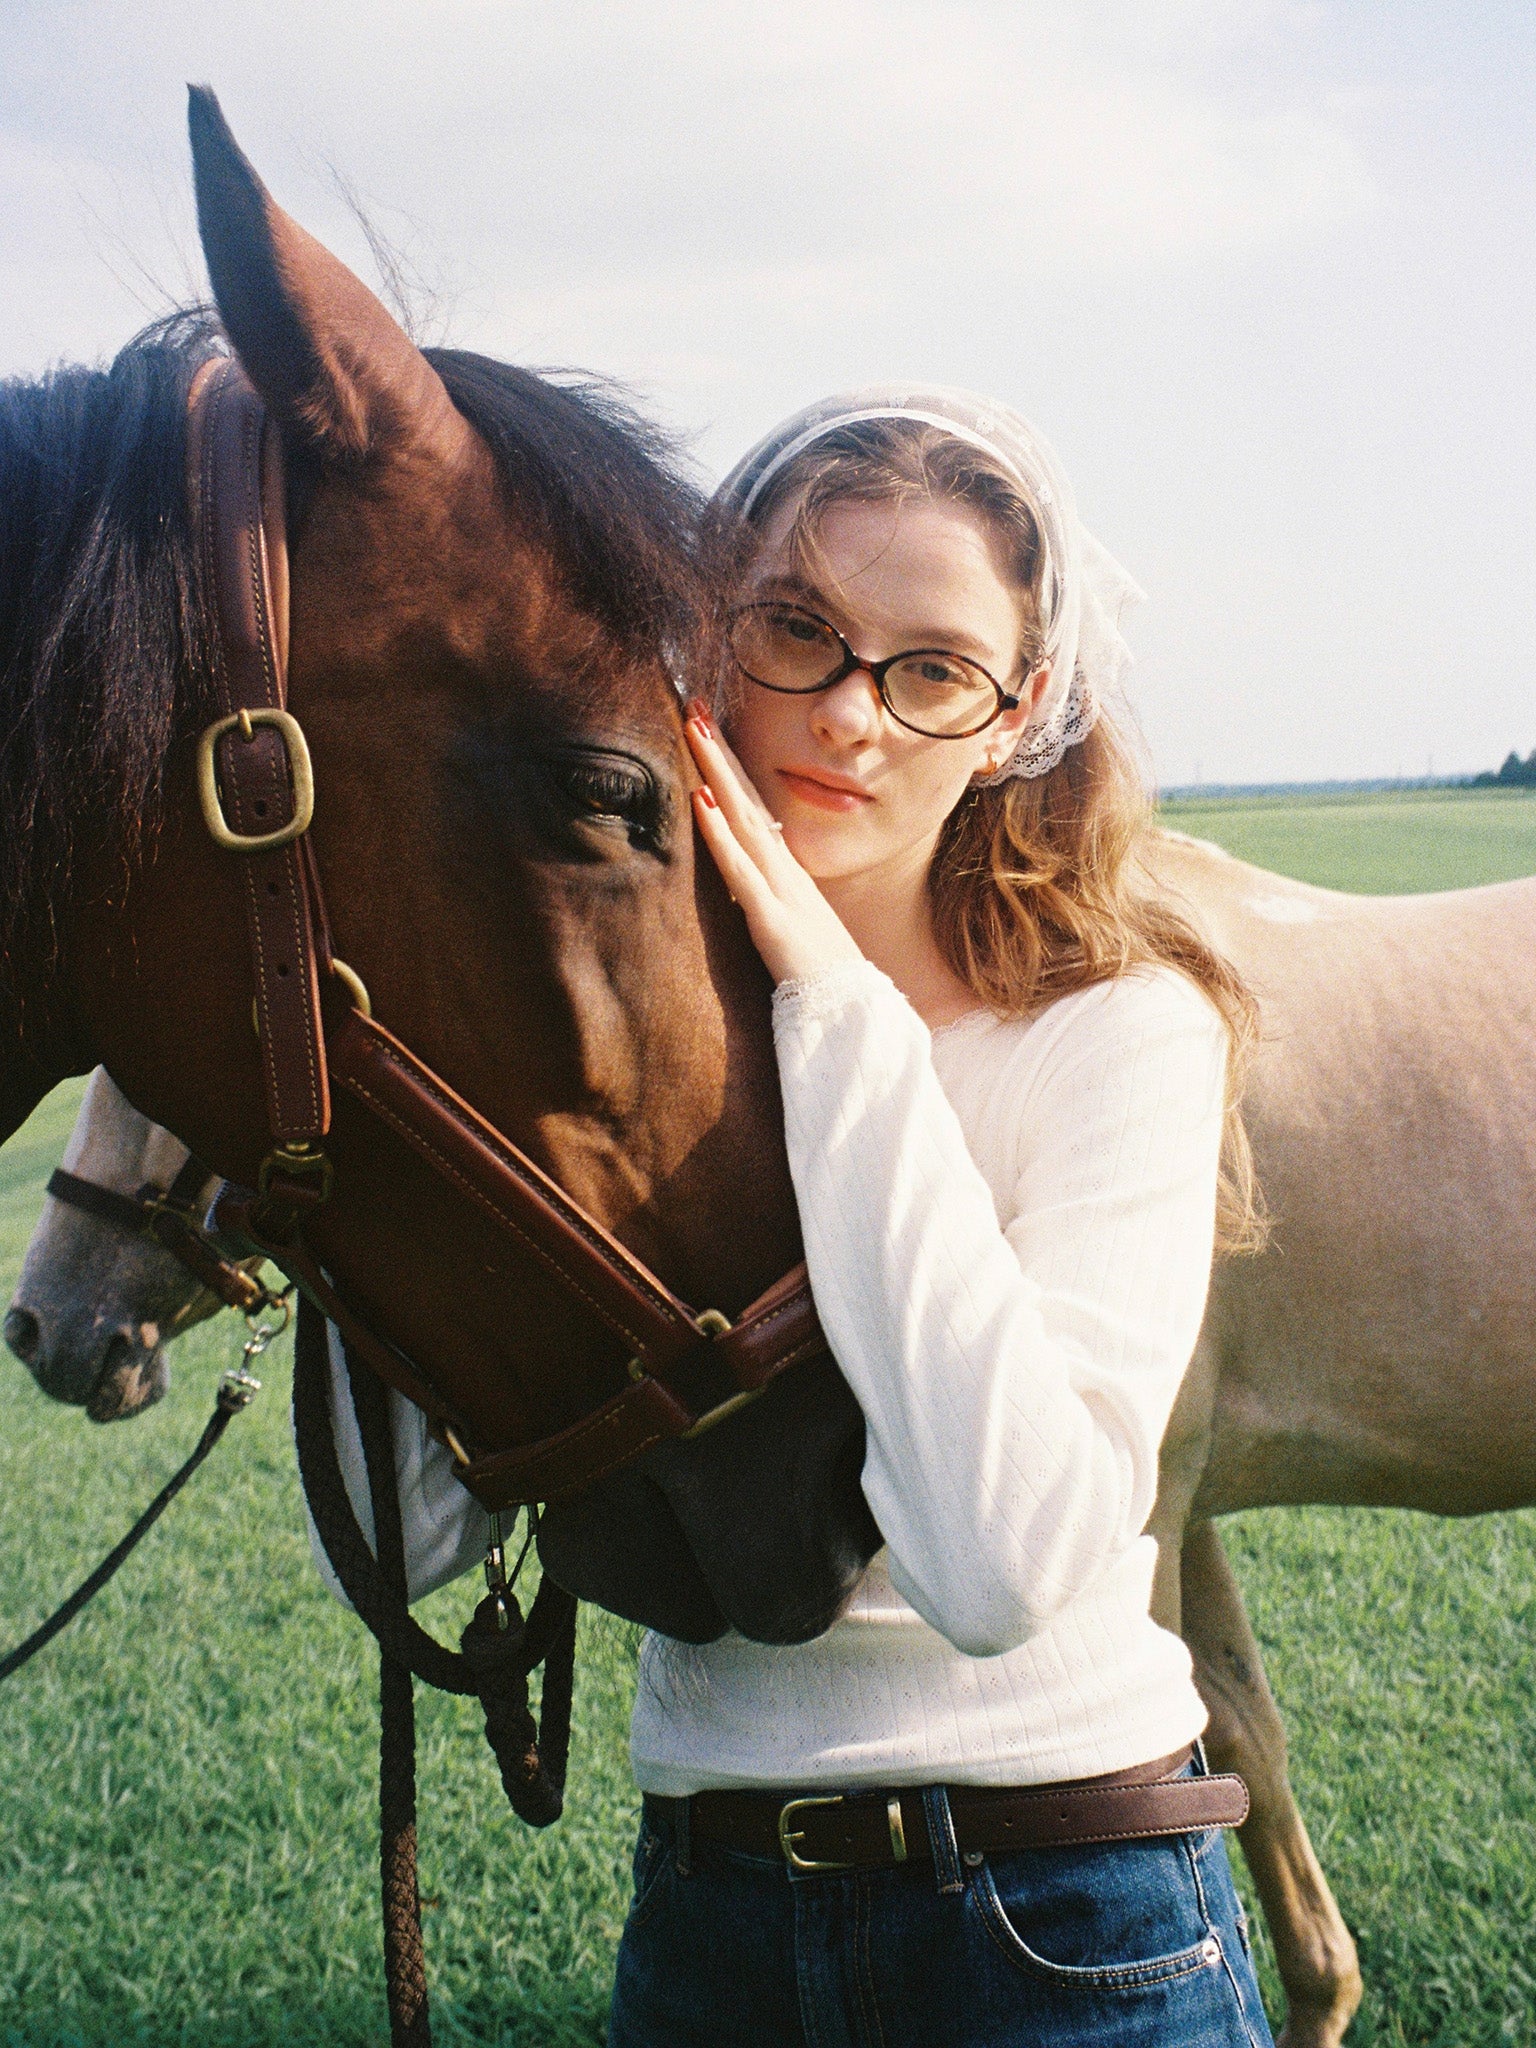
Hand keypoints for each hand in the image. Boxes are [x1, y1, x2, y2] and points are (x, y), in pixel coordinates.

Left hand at [684, 701, 863, 986]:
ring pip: (743, 820)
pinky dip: (720, 835)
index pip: (756, 809)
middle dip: (720, 751)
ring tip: (694, 729)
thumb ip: (773, 900)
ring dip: (717, 772)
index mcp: (789, 873)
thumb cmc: (824, 978)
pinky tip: (701, 802)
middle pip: (748, 800)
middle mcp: (785, 871)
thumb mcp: (794, 927)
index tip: (710, 729)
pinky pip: (741, 871)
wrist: (852, 1015)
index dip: (733, 769)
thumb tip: (750, 880)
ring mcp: (780, 891)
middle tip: (694, 704)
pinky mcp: (772, 920)